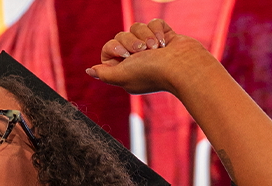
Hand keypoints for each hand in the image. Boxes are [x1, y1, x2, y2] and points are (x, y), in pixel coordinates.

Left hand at [85, 19, 211, 94]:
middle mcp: (137, 59)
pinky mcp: (164, 36)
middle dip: (131, 41)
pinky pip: (153, 23)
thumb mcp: (121, 76)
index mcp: (125, 70)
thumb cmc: (152, 72)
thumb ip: (104, 74)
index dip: (113, 48)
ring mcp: (151, 47)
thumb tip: (90, 71)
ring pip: (136, 27)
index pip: (108, 50)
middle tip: (142, 51)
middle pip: (121, 36)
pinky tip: (165, 42)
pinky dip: (158, 30)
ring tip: (156, 48)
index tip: (124, 54)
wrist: (182, 66)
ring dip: (145, 36)